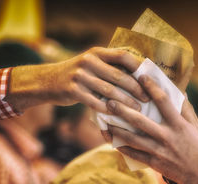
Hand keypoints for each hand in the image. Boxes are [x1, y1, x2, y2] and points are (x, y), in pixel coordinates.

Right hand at [7, 47, 149, 112]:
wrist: (48, 81)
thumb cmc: (78, 74)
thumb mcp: (91, 63)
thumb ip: (110, 66)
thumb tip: (139, 76)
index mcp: (96, 52)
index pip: (122, 55)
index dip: (138, 66)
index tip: (149, 78)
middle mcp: (88, 61)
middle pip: (118, 75)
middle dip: (136, 88)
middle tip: (147, 99)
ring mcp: (79, 76)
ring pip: (109, 91)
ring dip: (125, 102)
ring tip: (137, 110)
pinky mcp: (73, 91)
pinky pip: (95, 103)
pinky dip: (108, 110)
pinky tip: (118, 116)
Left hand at [106, 76, 197, 183]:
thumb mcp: (197, 127)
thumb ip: (186, 109)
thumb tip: (180, 91)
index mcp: (179, 124)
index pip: (163, 101)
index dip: (151, 87)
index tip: (141, 76)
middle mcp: (167, 136)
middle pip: (140, 121)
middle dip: (123, 110)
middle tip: (109, 101)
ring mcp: (158, 150)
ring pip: (132, 138)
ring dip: (116, 130)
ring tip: (104, 121)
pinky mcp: (153, 162)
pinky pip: (133, 154)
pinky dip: (121, 147)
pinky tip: (111, 140)